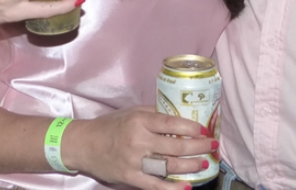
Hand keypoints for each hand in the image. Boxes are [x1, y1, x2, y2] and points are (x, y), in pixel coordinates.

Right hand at [64, 106, 215, 188]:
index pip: (171, 123)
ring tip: (204, 164)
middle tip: (212, 146)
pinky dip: (172, 188)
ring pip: (169, 166)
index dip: (191, 128)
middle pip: (175, 146)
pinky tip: (186, 188)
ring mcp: (134, 161)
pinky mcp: (130, 177)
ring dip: (190, 166)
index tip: (204, 130)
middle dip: (198, 147)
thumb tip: (178, 116)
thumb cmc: (109, 126)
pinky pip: (155, 185)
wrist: (84, 144)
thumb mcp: (130, 113)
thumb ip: (153, 114)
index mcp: (139, 121)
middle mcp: (138, 140)